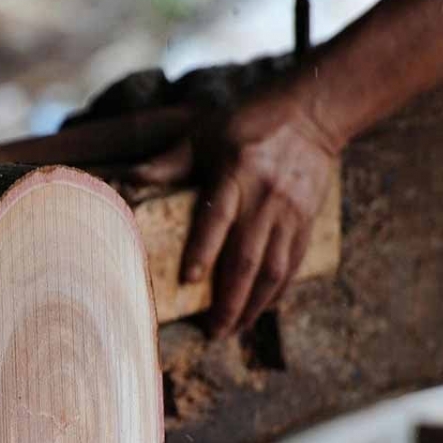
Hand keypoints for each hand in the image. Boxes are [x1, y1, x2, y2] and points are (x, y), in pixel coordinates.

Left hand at [129, 89, 340, 336]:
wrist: (313, 111)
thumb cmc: (248, 121)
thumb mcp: (205, 133)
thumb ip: (169, 162)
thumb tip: (128, 179)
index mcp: (235, 173)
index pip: (217, 217)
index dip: (203, 250)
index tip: (188, 280)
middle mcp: (265, 197)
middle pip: (247, 257)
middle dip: (229, 299)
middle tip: (213, 331)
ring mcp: (290, 212)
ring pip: (274, 269)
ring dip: (253, 305)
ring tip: (234, 330)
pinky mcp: (307, 220)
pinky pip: (293, 264)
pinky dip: (277, 292)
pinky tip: (260, 310)